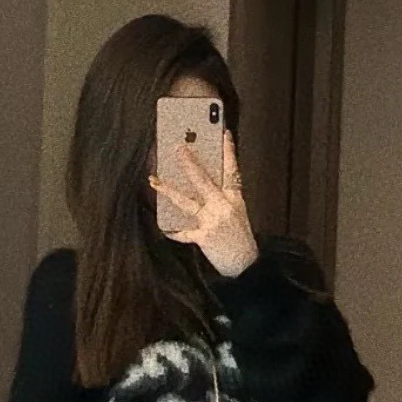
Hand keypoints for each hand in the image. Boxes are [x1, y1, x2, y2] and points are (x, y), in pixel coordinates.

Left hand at [149, 129, 258, 276]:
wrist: (246, 266)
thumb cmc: (240, 240)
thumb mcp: (238, 214)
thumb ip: (223, 198)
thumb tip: (202, 183)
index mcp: (235, 199)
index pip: (232, 171)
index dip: (229, 152)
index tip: (225, 134)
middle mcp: (223, 207)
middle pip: (204, 180)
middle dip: (189, 163)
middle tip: (177, 148)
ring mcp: (212, 221)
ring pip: (187, 201)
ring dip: (169, 190)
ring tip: (154, 180)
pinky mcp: (204, 237)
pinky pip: (183, 232)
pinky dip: (172, 230)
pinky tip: (163, 227)